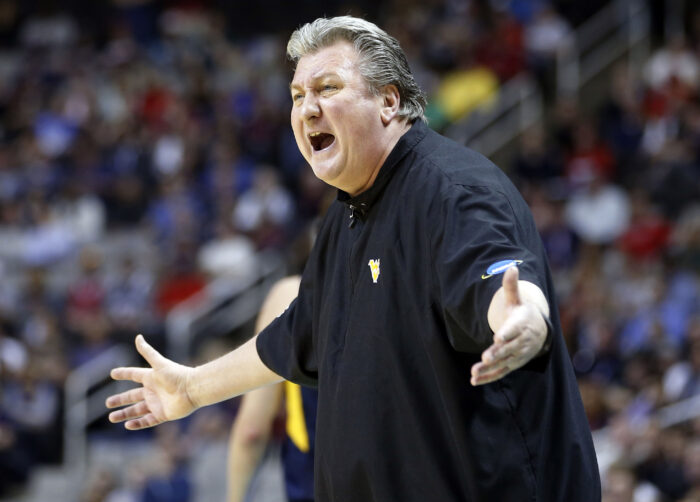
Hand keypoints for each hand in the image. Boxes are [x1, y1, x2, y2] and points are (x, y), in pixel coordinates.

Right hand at [106, 335, 196, 429]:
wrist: (193, 389)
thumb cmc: (177, 375)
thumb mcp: (159, 363)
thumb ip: (148, 351)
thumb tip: (138, 337)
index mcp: (151, 378)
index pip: (134, 375)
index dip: (124, 373)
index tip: (113, 373)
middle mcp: (153, 391)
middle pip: (133, 396)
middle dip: (120, 400)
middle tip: (108, 403)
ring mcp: (157, 404)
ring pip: (137, 410)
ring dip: (125, 414)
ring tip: (111, 418)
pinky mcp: (163, 414)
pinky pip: (148, 421)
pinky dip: (138, 424)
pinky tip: (127, 425)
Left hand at [470, 266, 546, 385]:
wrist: (539, 332)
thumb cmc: (523, 314)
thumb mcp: (517, 300)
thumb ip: (511, 287)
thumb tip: (511, 266)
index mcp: (521, 325)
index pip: (514, 330)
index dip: (507, 333)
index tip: (498, 337)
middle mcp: (521, 342)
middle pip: (508, 349)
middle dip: (497, 353)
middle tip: (486, 357)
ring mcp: (517, 355)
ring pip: (503, 363)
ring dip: (489, 369)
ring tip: (474, 372)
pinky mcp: (512, 364)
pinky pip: (500, 372)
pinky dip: (488, 377)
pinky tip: (474, 380)